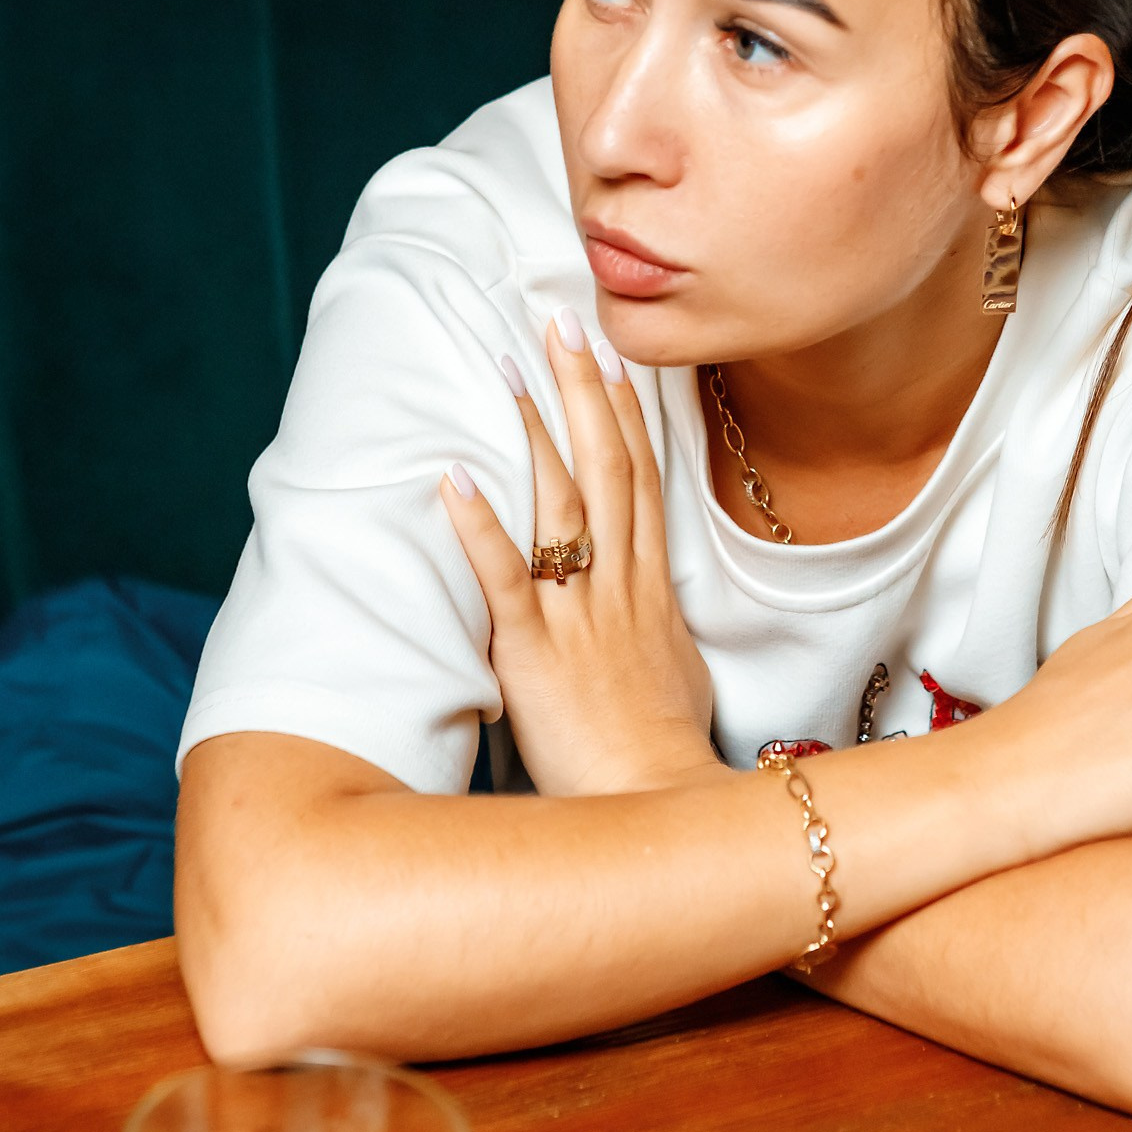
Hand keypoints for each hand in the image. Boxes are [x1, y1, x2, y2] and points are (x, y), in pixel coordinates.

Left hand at [441, 313, 714, 796]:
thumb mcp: (678, 678)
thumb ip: (658, 636)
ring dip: (535, 433)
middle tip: (561, 322)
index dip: (624, 413)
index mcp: (650, 591)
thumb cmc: (668, 757)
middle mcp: (619, 589)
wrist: (664, 809)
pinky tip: (453, 477)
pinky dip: (480, 526)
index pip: (641, 481)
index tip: (611, 355)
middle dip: (584, 391)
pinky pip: (505, 580)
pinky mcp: (537, 656)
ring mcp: (580, 618)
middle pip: (607, 469)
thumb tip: (652, 620)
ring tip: (509, 368)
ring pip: (562, 507)